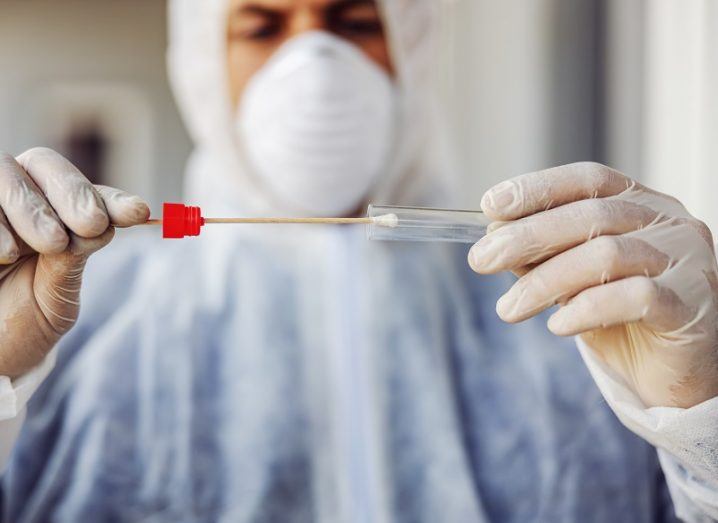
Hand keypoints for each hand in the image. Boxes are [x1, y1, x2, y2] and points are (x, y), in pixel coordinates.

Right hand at [0, 148, 148, 377]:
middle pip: (43, 163)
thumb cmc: (22, 323)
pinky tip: (7, 253)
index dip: (112, 199)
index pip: (87, 193)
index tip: (138, 213)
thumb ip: (72, 260)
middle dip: (72, 192)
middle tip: (91, 224)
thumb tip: (103, 224)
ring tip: (52, 244)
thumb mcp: (56, 295)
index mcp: (55, 214)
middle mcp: (19, 200)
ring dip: (33, 207)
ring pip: (5, 172)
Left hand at [469, 162, 717, 408]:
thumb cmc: (620, 319)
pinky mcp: (692, 302)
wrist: (673, 374)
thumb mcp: (571, 281)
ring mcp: (685, 259)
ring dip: (544, 282)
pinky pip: (635, 296)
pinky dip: (586, 308)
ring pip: (606, 255)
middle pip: (590, 215)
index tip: (489, 206)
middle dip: (526, 237)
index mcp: (640, 204)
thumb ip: (541, 256)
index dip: (537, 188)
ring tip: (508, 309)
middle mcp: (667, 222)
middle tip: (480, 260)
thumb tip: (494, 233)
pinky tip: (558, 326)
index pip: (587, 179)